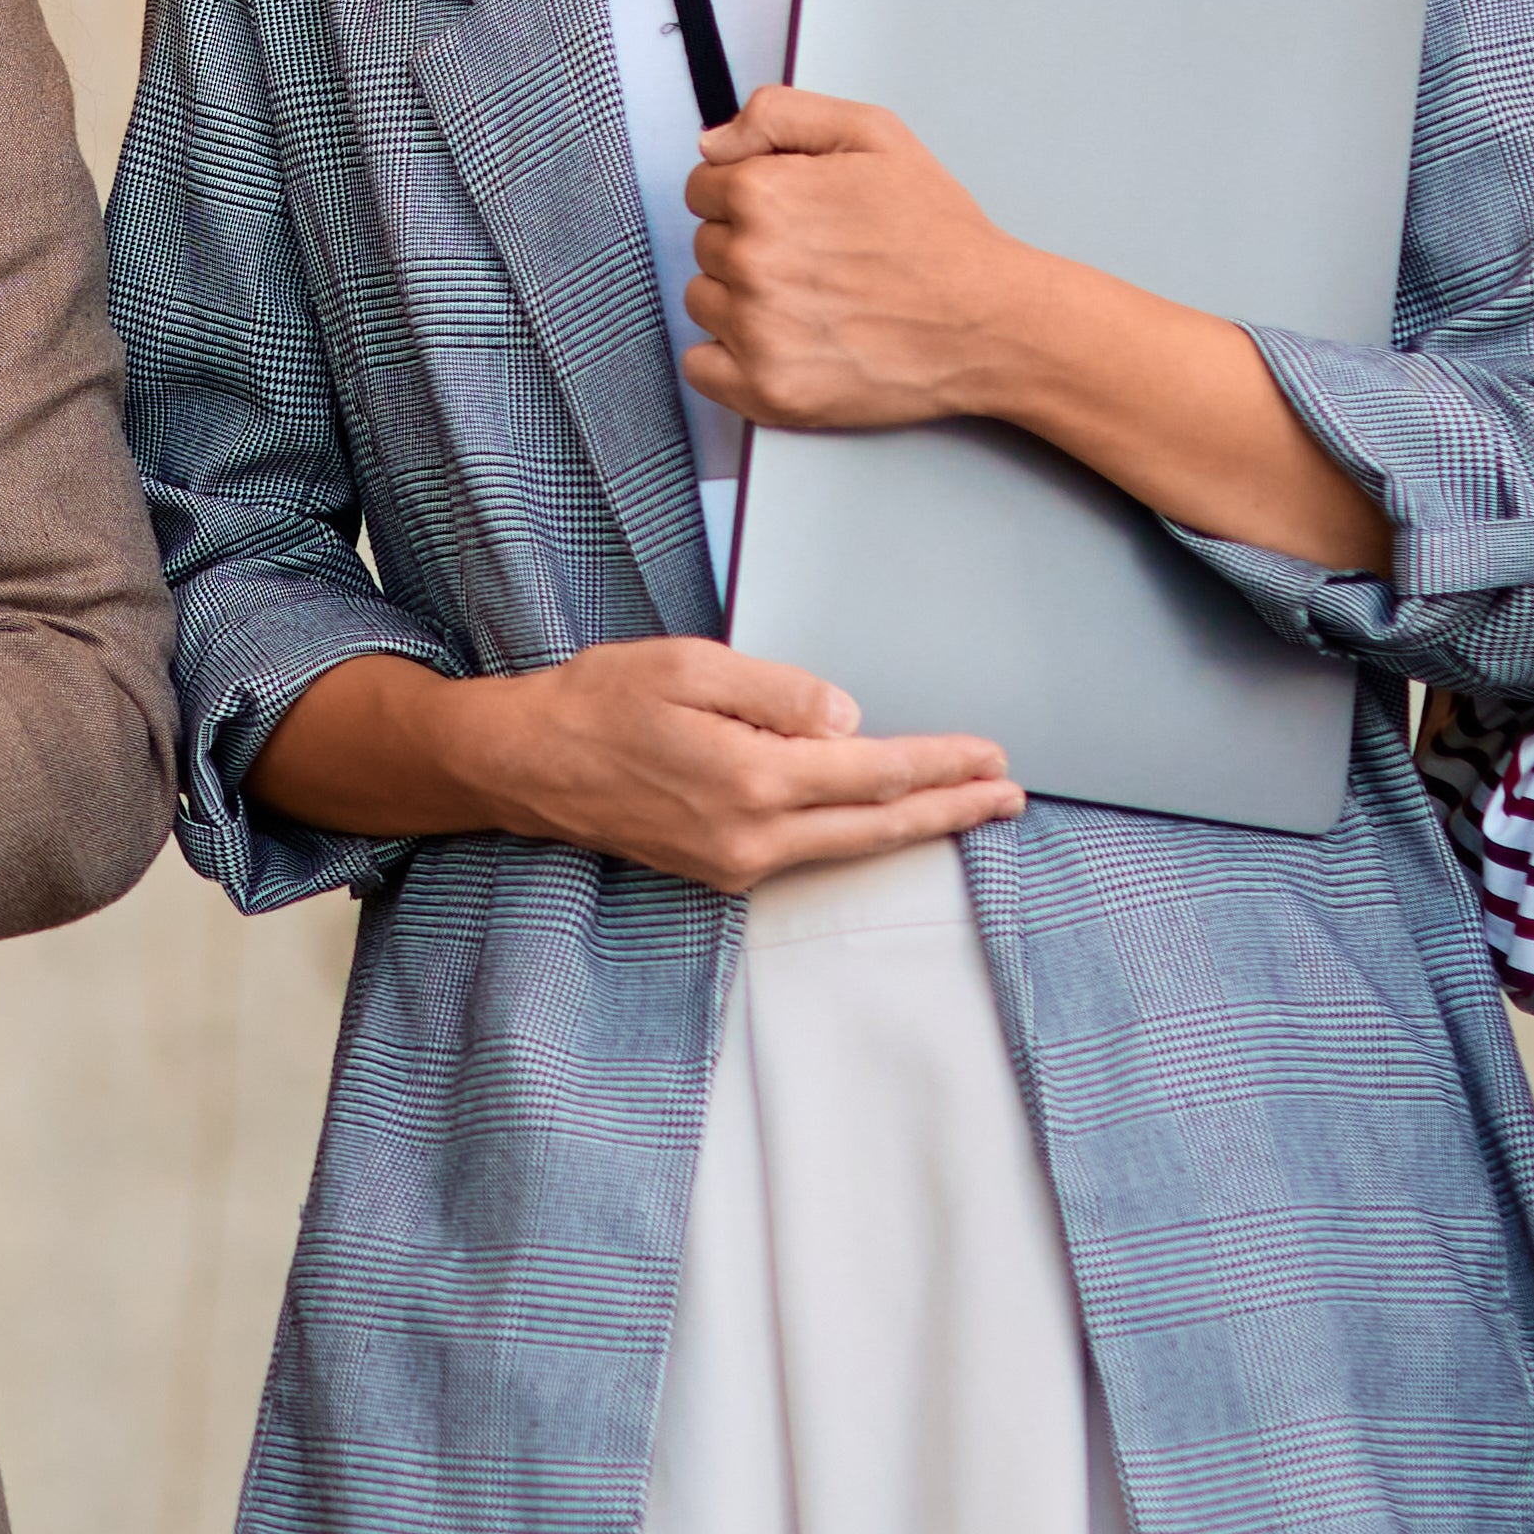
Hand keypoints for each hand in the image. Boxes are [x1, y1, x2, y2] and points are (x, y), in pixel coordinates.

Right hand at [475, 636, 1016, 895]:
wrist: (523, 765)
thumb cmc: (598, 701)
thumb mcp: (689, 665)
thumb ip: (778, 691)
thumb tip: (851, 719)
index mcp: (752, 777)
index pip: (874, 773)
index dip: (940, 766)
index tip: (993, 758)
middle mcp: (751, 835)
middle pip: (877, 827)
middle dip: (951, 810)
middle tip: (1011, 797)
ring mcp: (735, 861)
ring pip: (846, 844)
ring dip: (911, 824)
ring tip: (965, 805)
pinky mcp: (718, 869)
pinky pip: (804, 848)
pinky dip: (854, 830)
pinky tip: (877, 812)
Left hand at [679, 94, 1043, 434]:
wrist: (990, 321)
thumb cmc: (939, 233)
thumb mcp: (872, 135)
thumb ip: (779, 116)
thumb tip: (712, 143)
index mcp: (763, 193)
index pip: (703, 189)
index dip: (747, 196)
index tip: (792, 215)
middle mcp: (750, 262)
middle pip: (706, 246)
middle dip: (750, 246)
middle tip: (816, 259)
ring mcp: (755, 331)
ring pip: (704, 302)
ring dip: (740, 301)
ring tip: (811, 301)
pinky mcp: (767, 389)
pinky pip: (700, 368)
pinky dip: (729, 360)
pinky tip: (781, 342)